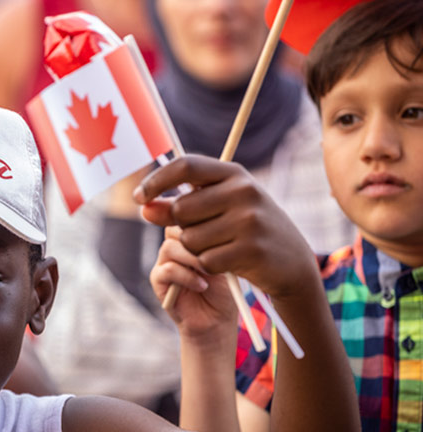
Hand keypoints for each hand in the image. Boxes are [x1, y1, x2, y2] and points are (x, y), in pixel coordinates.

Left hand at [135, 155, 317, 299]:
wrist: (291, 263)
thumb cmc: (245, 231)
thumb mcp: (217, 210)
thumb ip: (180, 206)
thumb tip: (144, 208)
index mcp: (234, 174)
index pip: (186, 166)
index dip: (156, 181)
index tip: (138, 197)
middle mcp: (244, 191)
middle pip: (181, 209)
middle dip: (181, 227)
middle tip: (204, 233)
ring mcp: (250, 220)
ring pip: (190, 239)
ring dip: (196, 249)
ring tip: (222, 247)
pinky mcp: (252, 250)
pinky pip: (205, 260)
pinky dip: (209, 266)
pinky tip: (230, 262)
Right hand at [149, 227, 235, 341]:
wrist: (217, 320)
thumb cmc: (225, 289)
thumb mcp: (226, 259)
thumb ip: (214, 241)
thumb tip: (211, 224)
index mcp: (189, 235)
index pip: (186, 215)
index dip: (200, 222)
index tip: (219, 235)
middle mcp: (174, 245)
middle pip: (175, 227)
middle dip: (197, 239)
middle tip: (216, 252)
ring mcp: (163, 261)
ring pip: (170, 247)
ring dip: (193, 259)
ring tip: (210, 272)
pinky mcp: (158, 281)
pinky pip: (167, 270)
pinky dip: (186, 277)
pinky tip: (202, 285)